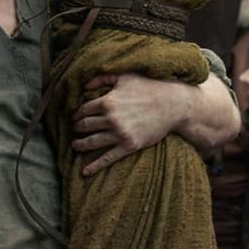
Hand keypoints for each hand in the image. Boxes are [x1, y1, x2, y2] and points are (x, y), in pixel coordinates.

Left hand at [72, 73, 189, 175]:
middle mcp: (111, 119)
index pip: (83, 110)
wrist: (173, 105)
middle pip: (84, 126)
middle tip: (75, 130)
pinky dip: (95, 166)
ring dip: (80, 145)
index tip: (75, 117)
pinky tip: (85, 172)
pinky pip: (108, 158)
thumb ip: (103, 77)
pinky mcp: (129, 145)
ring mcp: (120, 134)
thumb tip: (85, 84)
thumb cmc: (149, 87)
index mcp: (107, 101)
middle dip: (77, 128)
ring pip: (92, 142)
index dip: (77, 114)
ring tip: (75, 145)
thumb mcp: (125, 76)